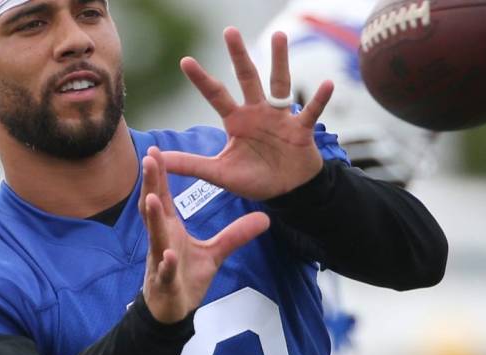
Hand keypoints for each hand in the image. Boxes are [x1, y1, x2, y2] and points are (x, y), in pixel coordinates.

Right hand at [139, 147, 269, 322]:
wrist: (173, 310)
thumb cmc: (186, 276)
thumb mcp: (215, 253)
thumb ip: (235, 234)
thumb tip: (264, 219)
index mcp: (169, 229)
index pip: (163, 197)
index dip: (160, 175)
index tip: (156, 151)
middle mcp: (162, 240)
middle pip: (153, 208)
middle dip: (151, 185)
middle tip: (149, 159)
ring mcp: (160, 261)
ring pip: (155, 237)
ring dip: (153, 219)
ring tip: (151, 199)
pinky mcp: (166, 282)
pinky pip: (166, 271)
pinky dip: (166, 263)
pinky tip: (169, 254)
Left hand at [161, 27, 334, 200]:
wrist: (287, 191)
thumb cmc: (255, 179)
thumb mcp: (220, 174)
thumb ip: (192, 165)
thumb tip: (159, 159)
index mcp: (236, 121)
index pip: (216, 95)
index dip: (201, 79)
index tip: (185, 61)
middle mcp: (257, 112)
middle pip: (247, 78)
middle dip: (239, 55)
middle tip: (230, 31)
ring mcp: (280, 117)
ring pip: (280, 84)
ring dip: (280, 62)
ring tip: (279, 37)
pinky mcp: (301, 129)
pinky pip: (311, 111)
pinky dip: (319, 99)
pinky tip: (327, 84)